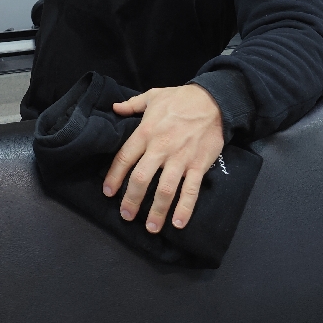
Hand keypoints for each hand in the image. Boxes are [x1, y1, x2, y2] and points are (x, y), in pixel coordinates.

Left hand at [102, 84, 223, 232]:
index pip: (124, 158)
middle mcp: (161, 148)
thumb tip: (115, 109)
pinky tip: (178, 223)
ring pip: (165, 189)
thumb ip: (132, 105)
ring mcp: (180, 159)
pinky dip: (185, 208)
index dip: (114, 176)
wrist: (214, 100)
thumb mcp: (154, 96)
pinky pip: (190, 190)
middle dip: (132, 200)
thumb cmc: (181, 98)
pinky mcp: (198, 165)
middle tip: (126, 215)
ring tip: (150, 227)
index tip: (108, 192)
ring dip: (157, 211)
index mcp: (146, 132)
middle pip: (141, 179)